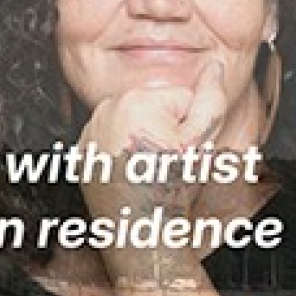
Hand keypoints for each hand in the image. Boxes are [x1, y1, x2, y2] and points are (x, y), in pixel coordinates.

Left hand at [75, 62, 227, 290]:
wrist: (138, 228)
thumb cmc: (169, 188)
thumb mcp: (202, 141)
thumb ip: (212, 99)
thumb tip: (215, 68)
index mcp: (135, 101)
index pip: (181, 98)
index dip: (190, 125)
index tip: (180, 148)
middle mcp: (105, 110)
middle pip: (155, 108)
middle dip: (165, 130)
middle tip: (164, 161)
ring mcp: (89, 131)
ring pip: (133, 124)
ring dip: (143, 140)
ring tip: (146, 167)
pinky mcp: (80, 151)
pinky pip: (111, 140)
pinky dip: (121, 152)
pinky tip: (129, 172)